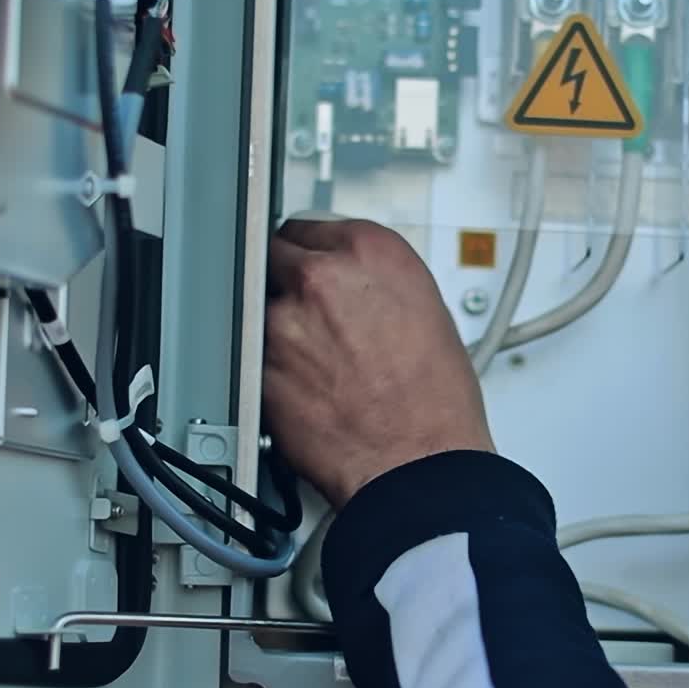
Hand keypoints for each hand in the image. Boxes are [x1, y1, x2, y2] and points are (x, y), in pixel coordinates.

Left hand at [263, 218, 493, 507]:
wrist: (418, 462)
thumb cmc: (436, 403)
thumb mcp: (426, 313)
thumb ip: (377, 283)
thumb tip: (354, 283)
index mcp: (372, 252)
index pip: (311, 225)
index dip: (311, 253)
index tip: (309, 266)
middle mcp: (323, 277)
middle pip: (275, 254)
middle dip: (286, 280)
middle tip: (305, 311)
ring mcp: (284, 321)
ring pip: (258, 307)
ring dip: (276, 327)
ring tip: (313, 362)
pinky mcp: (259, 365)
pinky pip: (252, 354)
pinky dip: (267, 367)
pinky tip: (303, 388)